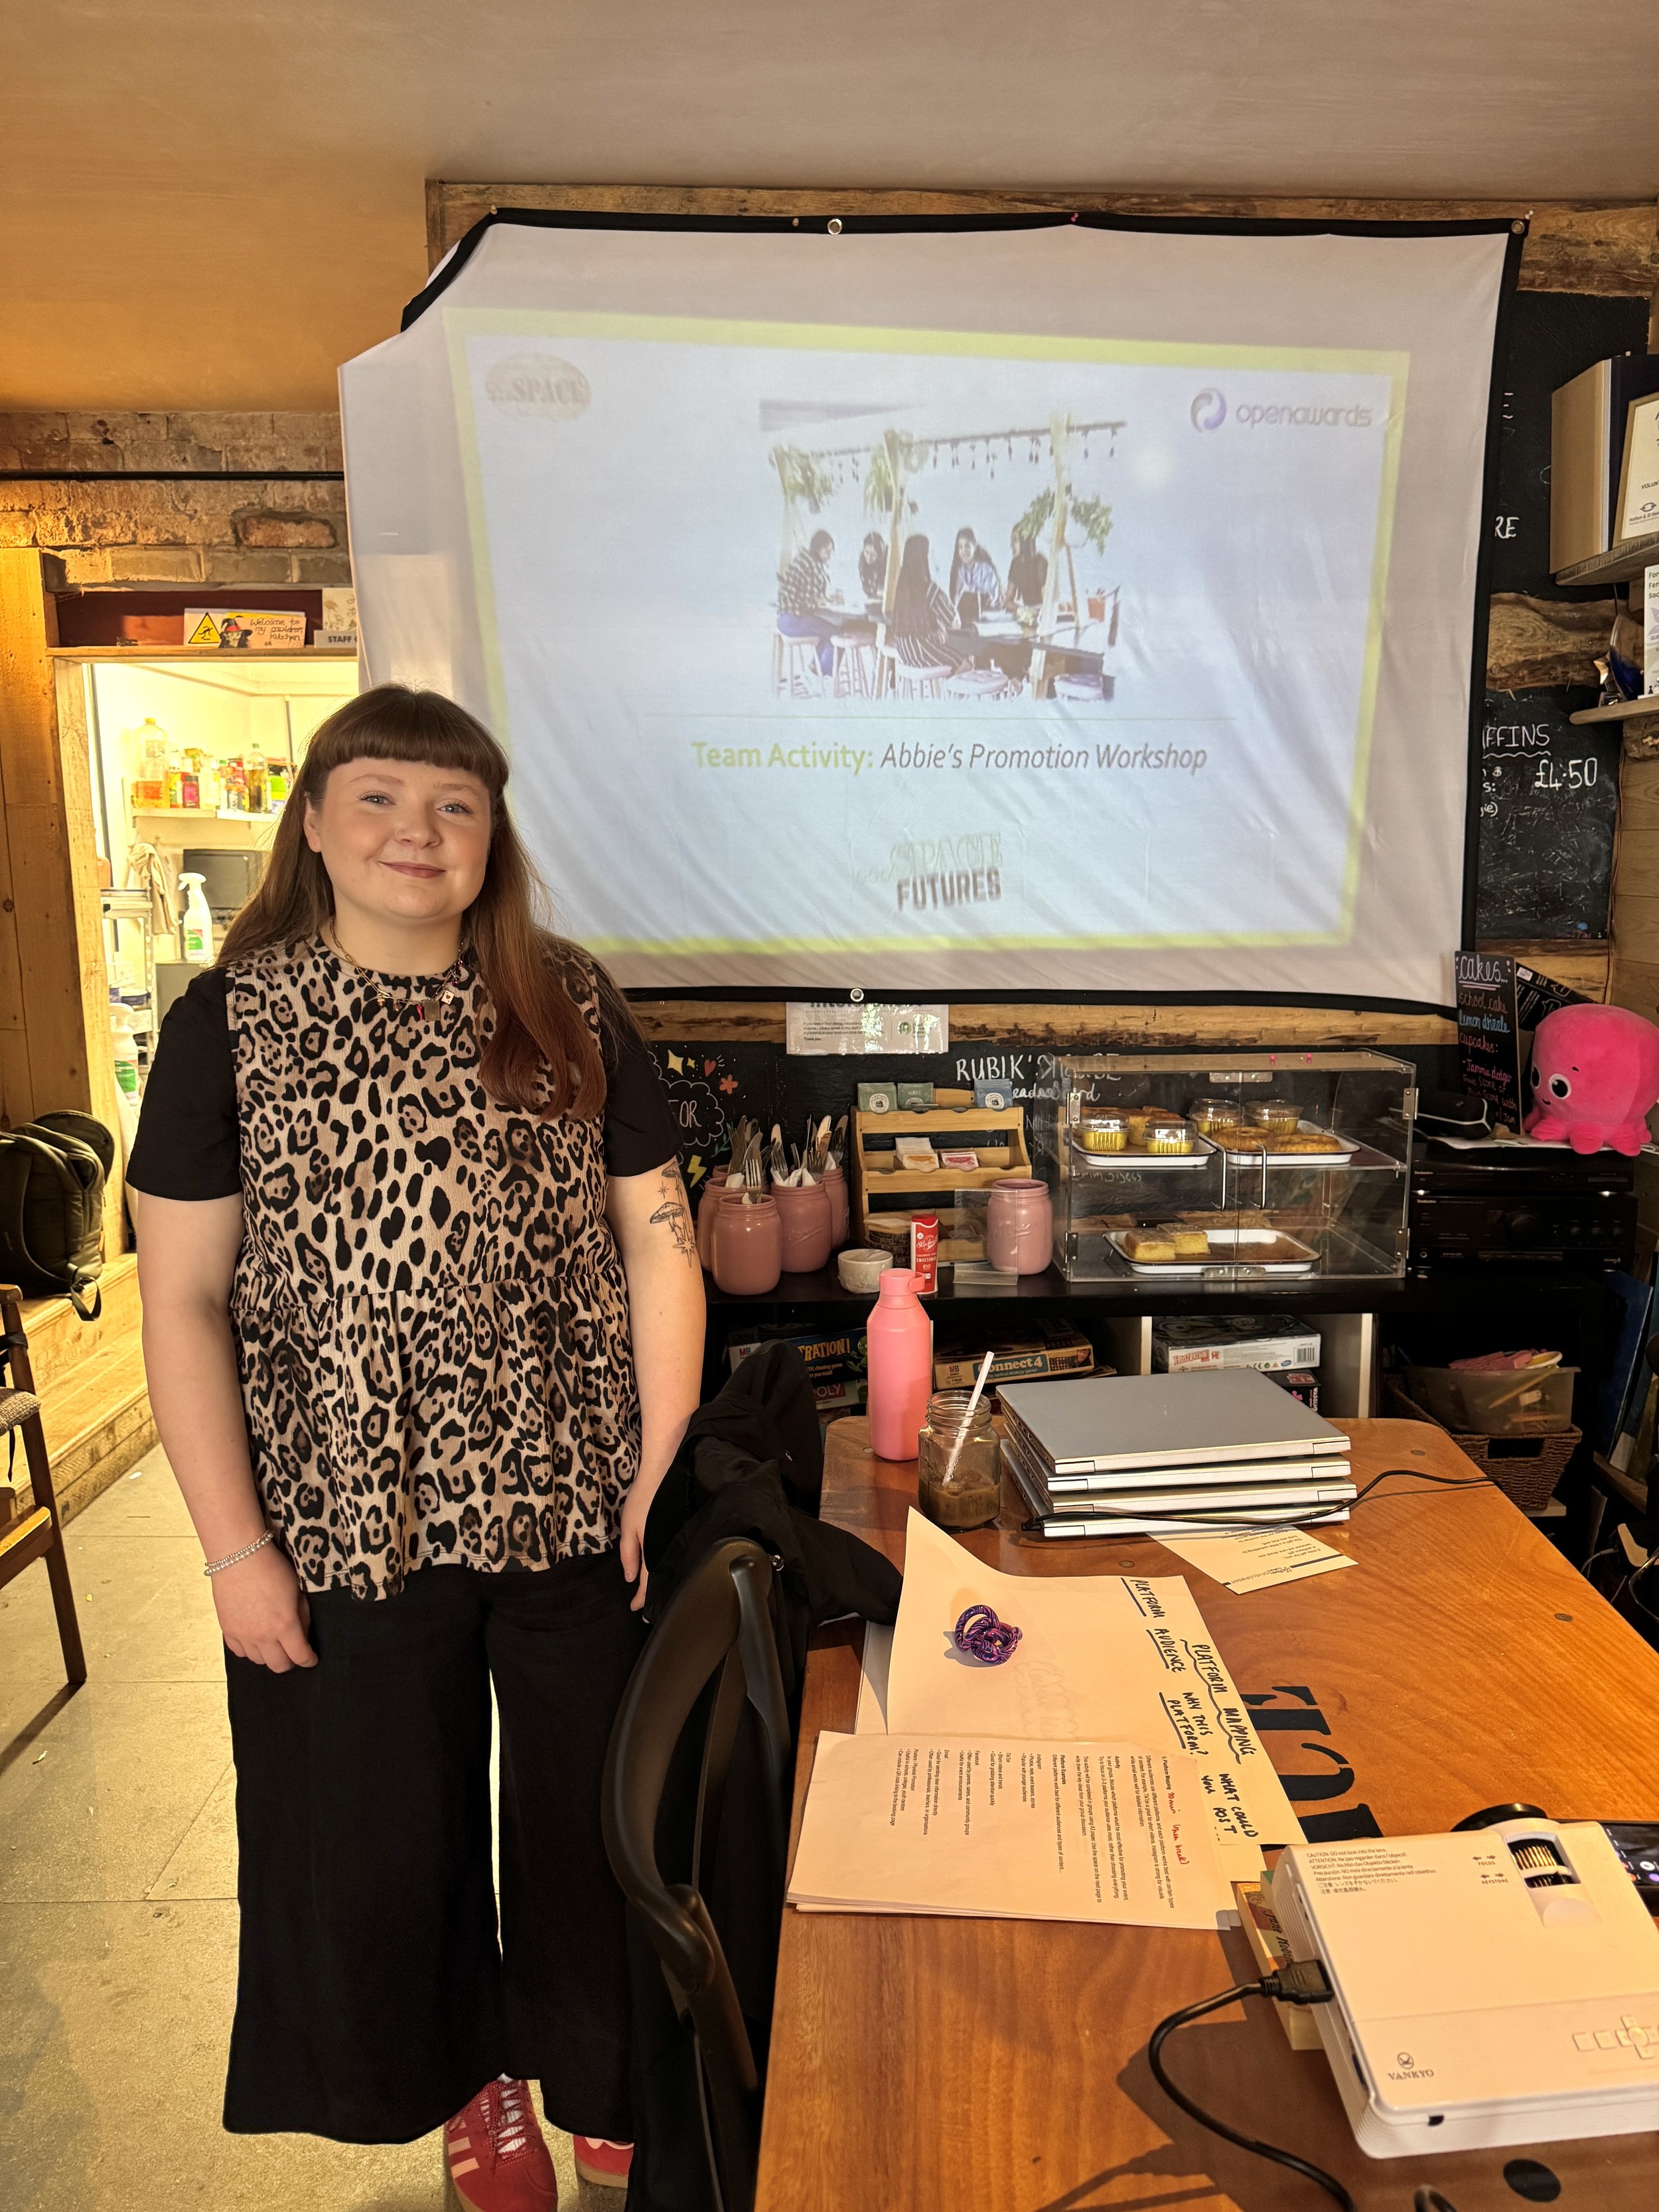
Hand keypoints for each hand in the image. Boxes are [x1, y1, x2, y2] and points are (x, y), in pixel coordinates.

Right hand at [212, 1541, 317, 1669]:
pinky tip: (254, 1638)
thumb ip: (302, 1616)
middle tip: (293, 1650)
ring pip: (258, 1661)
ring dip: (269, 1655)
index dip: (309, 1660)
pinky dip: (249, 1650)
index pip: (300, 1656)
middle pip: (278, 1666)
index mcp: (284, 1625)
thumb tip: (302, 1634)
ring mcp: (242, 1635)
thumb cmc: (272, 1567)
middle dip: (290, 1661)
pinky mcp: (227, 1630)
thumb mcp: (297, 1590)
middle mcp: (263, 1636)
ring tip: (273, 1641)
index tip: (311, 1659)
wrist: (238, 1556)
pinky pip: (239, 1652)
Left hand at [619, 1474, 664, 1612]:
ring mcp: (676, 1540)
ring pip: (669, 1569)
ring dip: (661, 1582)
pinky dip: (666, 1568)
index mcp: (654, 1550)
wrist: (663, 1473)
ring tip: (654, 1594)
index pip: (648, 1583)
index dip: (642, 1599)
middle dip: (654, 1596)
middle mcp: (668, 1549)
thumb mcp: (628, 1527)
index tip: (636, 1610)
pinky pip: (673, 1557)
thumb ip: (629, 1554)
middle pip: (662, 1580)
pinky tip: (662, 1570)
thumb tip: (630, 1579)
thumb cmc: (642, 1499)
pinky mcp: (680, 1532)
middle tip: (647, 1607)